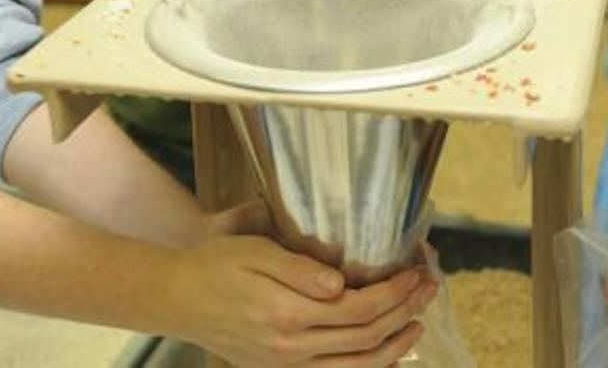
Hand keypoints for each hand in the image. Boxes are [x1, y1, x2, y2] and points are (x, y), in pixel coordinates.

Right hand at [165, 234, 434, 367]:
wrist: (178, 299)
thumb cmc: (216, 266)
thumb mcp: (254, 252)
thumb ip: (298, 269)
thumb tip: (341, 283)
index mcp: (286, 314)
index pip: (359, 309)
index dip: (394, 292)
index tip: (416, 272)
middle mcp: (291, 348)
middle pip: (365, 338)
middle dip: (404, 313)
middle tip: (428, 288)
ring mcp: (287, 366)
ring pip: (357, 366)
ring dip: (394, 346)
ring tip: (417, 322)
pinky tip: (384, 353)